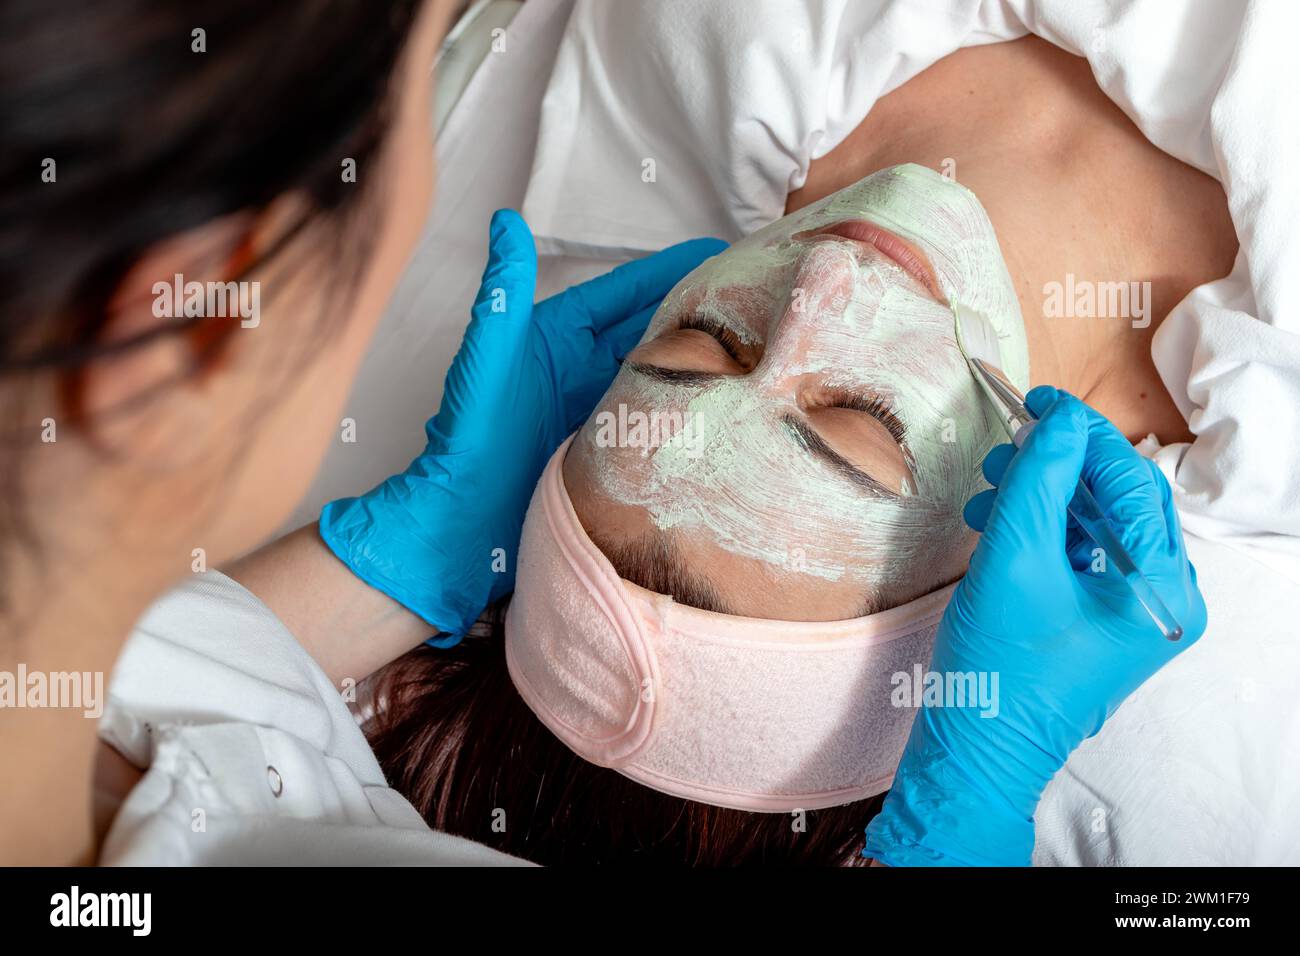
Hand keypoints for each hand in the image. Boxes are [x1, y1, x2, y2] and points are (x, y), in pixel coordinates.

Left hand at [320, 210, 725, 641]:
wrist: (465, 522)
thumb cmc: (469, 436)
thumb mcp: (489, 357)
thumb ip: (504, 292)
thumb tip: (505, 222)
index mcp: (559, 334)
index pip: (627, 290)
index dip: (671, 269)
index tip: (719, 249)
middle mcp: (585, 366)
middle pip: (653, 328)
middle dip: (701, 311)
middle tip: (759, 296)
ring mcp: (602, 407)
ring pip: (662, 373)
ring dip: (704, 360)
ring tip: (760, 345)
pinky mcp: (613, 448)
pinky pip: (659, 420)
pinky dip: (691, 409)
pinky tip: (730, 406)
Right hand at [864, 387, 1206, 864]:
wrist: (976, 750)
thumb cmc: (999, 669)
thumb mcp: (1015, 559)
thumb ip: (1040, 480)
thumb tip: (1060, 420)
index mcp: (1162, 588)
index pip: (1130, 481)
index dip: (1081, 434)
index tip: (1037, 401)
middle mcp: (1162, 598)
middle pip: (1118, 499)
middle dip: (1058, 465)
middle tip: (1008, 445)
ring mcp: (1133, 610)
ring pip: (1094, 522)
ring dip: (1041, 496)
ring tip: (988, 487)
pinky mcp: (1101, 619)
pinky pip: (1080, 552)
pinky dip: (1039, 529)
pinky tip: (994, 520)